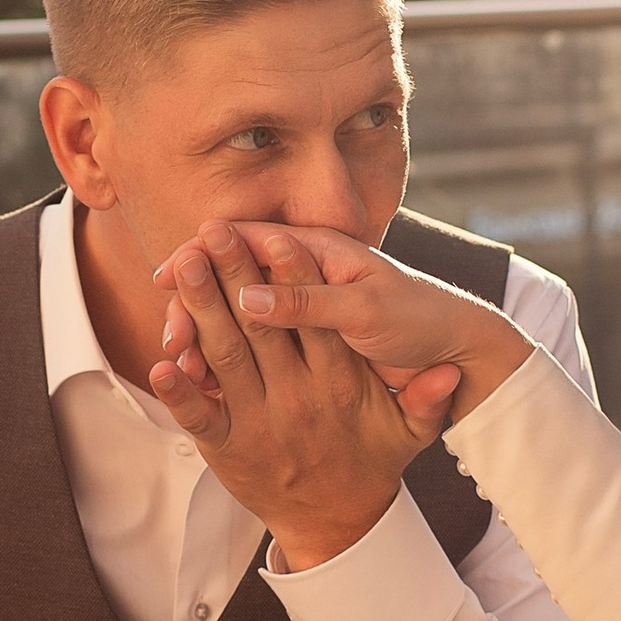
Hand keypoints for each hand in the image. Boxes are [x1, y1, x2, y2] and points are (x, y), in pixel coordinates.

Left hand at [147, 221, 463, 566]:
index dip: (295, 278)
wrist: (337, 523)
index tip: (278, 238)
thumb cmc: (372, 461)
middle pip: (261, 328)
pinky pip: (199, 415)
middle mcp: (297, 399)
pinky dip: (179, 390)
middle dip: (235, 275)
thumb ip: (427, 399)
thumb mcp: (410, 431)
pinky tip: (160, 359)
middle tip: (213, 231)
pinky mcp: (228, 449)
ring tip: (181, 266)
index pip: (314, 323)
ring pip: (225, 358)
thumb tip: (449, 373)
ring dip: (200, 310)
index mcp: (339, 385)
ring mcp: (258, 424)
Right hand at [157, 220, 531, 413]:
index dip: (200, 255)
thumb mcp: (365, 312)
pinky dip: (226, 358)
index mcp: (316, 251)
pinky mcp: (302, 338)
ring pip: (235, 312)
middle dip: (193, 300)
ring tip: (178, 360)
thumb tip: (247, 294)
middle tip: (168, 332)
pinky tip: (204, 380)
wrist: (452, 351)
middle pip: (229, 276)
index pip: (244, 239)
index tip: (168, 277)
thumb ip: (309, 301)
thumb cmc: (416, 320)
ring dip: (205, 332)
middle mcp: (301, 273)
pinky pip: (253, 342)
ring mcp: (300, 306)